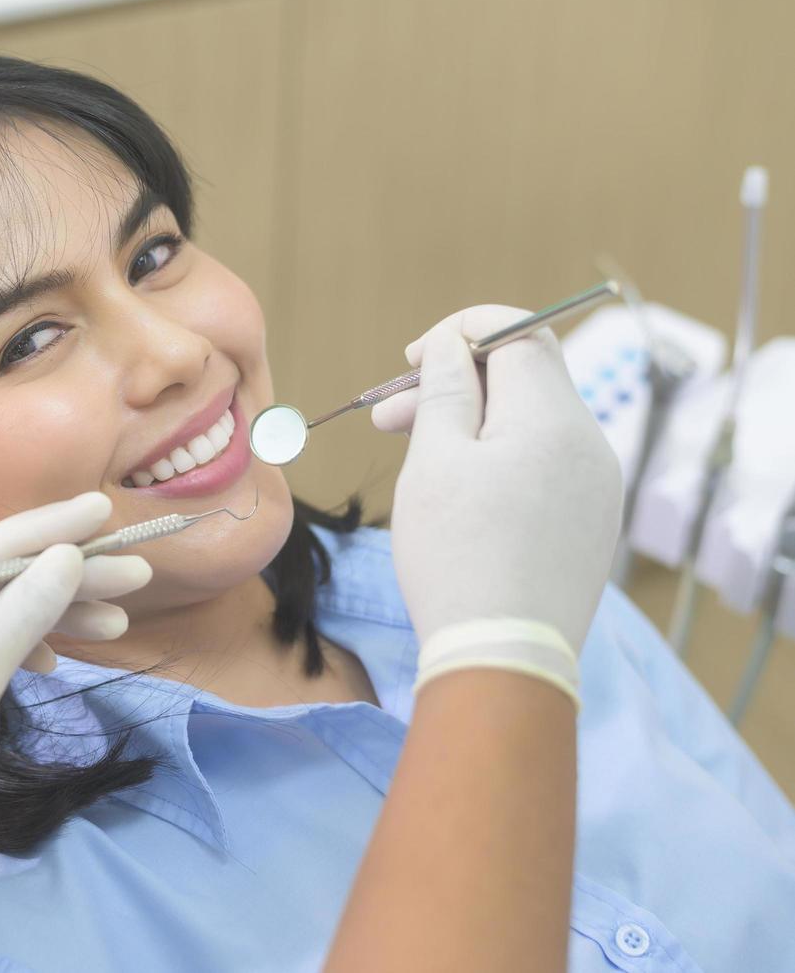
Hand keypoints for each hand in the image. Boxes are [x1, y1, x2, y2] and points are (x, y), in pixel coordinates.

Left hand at [0, 492, 150, 937]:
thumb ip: (20, 612)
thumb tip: (67, 555)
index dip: (47, 528)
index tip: (104, 508)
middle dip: (65, 577)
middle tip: (136, 572)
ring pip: (3, 617)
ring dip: (59, 615)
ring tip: (120, 622)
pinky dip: (34, 648)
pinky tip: (66, 654)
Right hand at [374, 306, 622, 648]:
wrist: (505, 657)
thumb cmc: (457, 556)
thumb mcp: (434, 463)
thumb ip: (444, 390)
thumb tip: (451, 345)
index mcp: (553, 419)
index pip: (519, 334)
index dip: (463, 331)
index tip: (414, 357)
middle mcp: (590, 444)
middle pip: (525, 379)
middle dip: (456, 383)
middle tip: (390, 416)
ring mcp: (597, 486)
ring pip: (532, 424)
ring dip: (473, 423)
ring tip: (413, 455)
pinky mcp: (591, 522)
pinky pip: (546, 464)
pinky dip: (501, 459)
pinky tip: (458, 491)